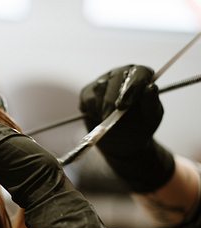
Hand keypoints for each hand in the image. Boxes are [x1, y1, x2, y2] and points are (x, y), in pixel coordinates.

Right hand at [79, 64, 174, 192]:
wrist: (122, 146)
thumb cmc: (139, 133)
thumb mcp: (150, 121)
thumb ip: (150, 104)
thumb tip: (150, 87)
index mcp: (141, 80)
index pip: (138, 72)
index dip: (131, 85)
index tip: (125, 103)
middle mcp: (122, 77)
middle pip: (116, 76)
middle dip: (113, 97)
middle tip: (113, 115)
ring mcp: (103, 83)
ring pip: (98, 87)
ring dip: (101, 105)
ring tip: (107, 120)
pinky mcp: (88, 94)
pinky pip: (86, 96)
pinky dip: (89, 107)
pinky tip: (96, 117)